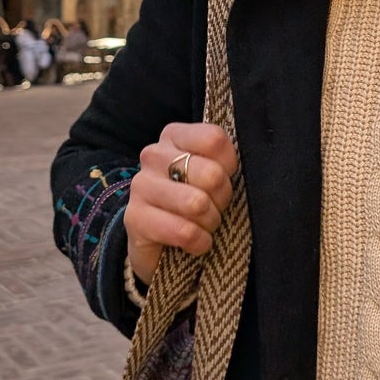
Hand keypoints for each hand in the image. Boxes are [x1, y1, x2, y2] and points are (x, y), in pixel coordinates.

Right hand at [125, 123, 239, 284]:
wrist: (160, 243)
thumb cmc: (195, 201)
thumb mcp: (213, 175)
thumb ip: (223, 162)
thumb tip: (245, 162)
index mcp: (174, 136)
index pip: (214, 139)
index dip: (229, 165)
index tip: (226, 178)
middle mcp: (154, 155)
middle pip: (211, 174)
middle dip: (221, 198)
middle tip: (214, 207)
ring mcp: (141, 185)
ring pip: (197, 203)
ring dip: (210, 222)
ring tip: (205, 225)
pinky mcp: (134, 218)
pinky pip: (184, 231)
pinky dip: (199, 242)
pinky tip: (196, 243)